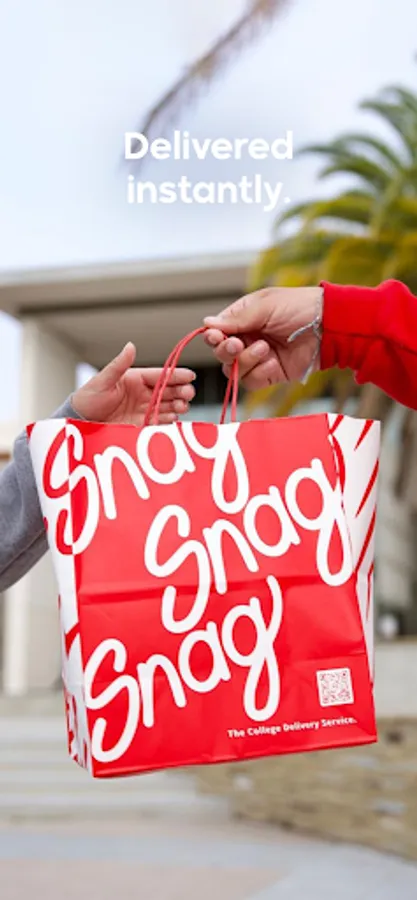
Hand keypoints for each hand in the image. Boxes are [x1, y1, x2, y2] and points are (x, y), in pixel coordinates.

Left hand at [71, 343, 195, 424]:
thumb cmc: (88, 398)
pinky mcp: (141, 424)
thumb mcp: (102, 380)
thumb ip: (118, 365)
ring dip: (178, 406)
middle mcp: (142, 393)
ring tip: (183, 407)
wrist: (80, 422)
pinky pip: (160, 421)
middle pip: (168, 390)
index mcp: (135, 379)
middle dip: (182, 391)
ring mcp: (143, 409)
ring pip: (168, 405)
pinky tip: (174, 418)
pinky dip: (169, 420)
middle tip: (188, 394)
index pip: (160, 375)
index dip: (176, 375)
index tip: (190, 376)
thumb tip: (131, 345)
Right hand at [203, 287, 322, 389]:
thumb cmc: (299, 307)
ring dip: (245, 361)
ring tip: (265, 349)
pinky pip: (251, 381)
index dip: (213, 337)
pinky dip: (259, 374)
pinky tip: (272, 363)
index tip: (216, 337)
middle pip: (221, 353)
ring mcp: (258, 358)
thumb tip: (207, 324)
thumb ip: (237, 318)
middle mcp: (247, 339)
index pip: (216, 331)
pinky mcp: (270, 374)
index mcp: (243, 318)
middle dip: (226, 351)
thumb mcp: (266, 306)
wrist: (329, 326)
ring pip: (233, 370)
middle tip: (237, 345)